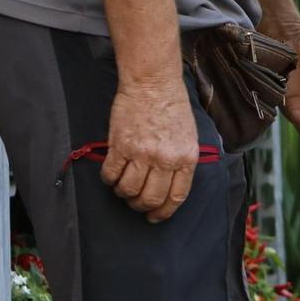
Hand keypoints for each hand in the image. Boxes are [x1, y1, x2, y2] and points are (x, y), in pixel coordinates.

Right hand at [103, 78, 197, 221]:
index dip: (164, 212)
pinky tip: (111, 176)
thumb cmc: (172, 107)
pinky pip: (111, 174)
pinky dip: (109, 180)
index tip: (155, 217)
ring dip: (123, 194)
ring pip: (129, 190)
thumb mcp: (190, 136)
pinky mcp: (120, 146)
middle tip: (136, 204)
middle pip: (151, 198)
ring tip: (123, 188)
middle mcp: (165, 159)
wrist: (153, 83)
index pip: (176, 197)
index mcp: (186, 158)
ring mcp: (142, 153)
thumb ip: (184, 161)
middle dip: (141, 206)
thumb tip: (175, 184)